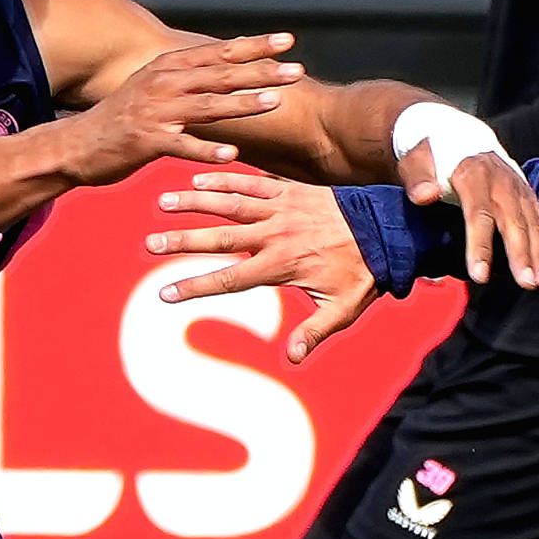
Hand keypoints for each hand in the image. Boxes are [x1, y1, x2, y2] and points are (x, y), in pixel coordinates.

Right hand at [58, 33, 302, 185]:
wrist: (75, 145)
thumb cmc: (120, 119)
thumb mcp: (152, 88)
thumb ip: (186, 78)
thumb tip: (220, 68)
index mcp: (168, 68)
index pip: (219, 52)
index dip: (254, 46)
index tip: (288, 41)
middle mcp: (164, 83)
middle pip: (220, 75)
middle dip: (260, 71)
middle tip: (296, 70)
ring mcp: (155, 112)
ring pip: (207, 106)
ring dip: (242, 104)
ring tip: (274, 103)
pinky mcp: (146, 141)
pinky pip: (182, 146)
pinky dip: (206, 150)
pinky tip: (230, 154)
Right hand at [147, 170, 384, 361]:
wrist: (388, 228)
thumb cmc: (363, 272)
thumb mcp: (342, 309)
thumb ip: (314, 332)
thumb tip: (293, 359)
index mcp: (282, 265)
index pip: (229, 279)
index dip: (195, 287)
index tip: (165, 294)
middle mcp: (275, 234)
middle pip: (219, 237)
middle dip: (182, 241)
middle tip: (150, 244)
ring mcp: (281, 208)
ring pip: (230, 203)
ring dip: (195, 202)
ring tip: (163, 203)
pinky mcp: (289, 189)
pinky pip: (251, 181)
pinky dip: (224, 179)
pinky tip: (198, 178)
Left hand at [410, 134, 538, 293]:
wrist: (453, 135)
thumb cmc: (430, 154)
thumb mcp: (415, 159)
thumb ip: (418, 177)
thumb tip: (425, 196)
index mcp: (474, 172)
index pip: (479, 213)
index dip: (481, 245)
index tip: (480, 275)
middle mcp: (503, 181)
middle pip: (514, 222)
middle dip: (522, 255)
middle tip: (527, 284)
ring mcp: (519, 191)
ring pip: (535, 225)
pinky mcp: (529, 200)